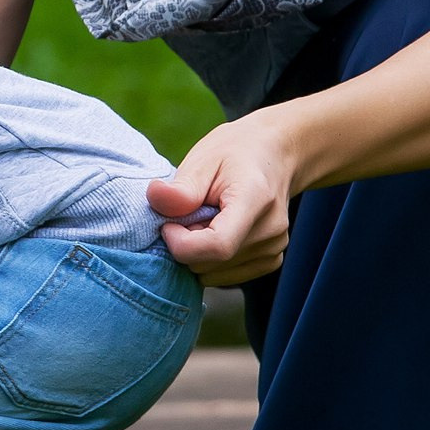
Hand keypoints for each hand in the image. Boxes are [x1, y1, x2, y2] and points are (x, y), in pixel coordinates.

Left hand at [149, 114, 297, 286]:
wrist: (274, 154)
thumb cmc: (235, 153)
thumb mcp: (203, 160)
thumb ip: (181, 188)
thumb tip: (155, 198)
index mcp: (256, 200)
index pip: (217, 246)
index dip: (181, 243)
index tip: (168, 223)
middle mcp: (271, 230)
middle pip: (210, 263)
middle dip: (186, 244)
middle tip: (188, 215)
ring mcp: (274, 249)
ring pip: (213, 274)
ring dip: (197, 253)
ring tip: (205, 220)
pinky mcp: (270, 261)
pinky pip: (224, 276)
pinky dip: (210, 260)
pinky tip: (216, 231)